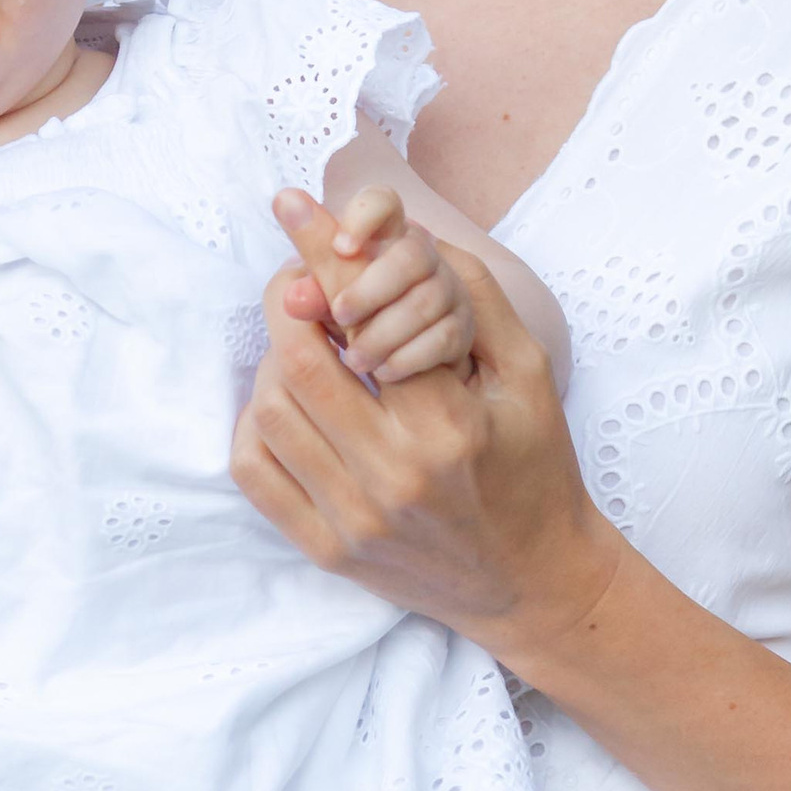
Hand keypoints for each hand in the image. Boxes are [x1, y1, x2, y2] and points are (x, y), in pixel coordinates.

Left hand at [233, 201, 617, 668]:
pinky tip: (291, 403)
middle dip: (290, 302)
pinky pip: (254, 471)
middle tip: (300, 282)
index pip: (361, 320)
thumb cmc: (535, 469)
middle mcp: (394, 477)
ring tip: (306, 345)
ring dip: (276, 361)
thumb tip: (395, 234)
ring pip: (271, 411)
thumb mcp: (529, 374)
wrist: (534, 582)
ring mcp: (353, 519)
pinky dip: (258, 422)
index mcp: (448, 428)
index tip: (293, 208)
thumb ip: (470, 298)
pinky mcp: (327, 550)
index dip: (321, 256)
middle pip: (300, 363)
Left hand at [272, 181, 477, 383]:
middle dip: (371, 289)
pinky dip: (409, 357)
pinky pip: (444, 338)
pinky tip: (384, 372)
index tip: (341, 247)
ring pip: (426, 301)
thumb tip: (292, 298)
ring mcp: (447, 291)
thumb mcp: (332, 301)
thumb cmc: (357, 315)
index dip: (365, 215)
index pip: (383, 201)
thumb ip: (313, 295)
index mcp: (384, 235)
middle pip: (411, 255)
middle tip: (340, 316)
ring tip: (354, 360)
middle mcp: (422, 256)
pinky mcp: (461, 328)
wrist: (402, 357)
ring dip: (385, 332)